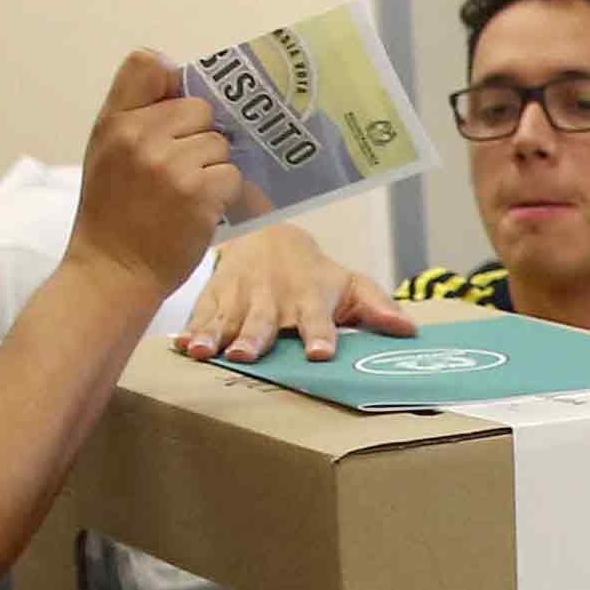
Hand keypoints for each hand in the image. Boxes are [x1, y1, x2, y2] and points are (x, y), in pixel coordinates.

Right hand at [75, 48, 241, 289]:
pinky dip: (224, 194)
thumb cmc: (112, 216)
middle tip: (180, 171)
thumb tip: (182, 81)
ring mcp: (170, 163)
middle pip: (200, 109)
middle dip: (199, 137)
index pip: (147, 64)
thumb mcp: (106, 155)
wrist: (112, 272)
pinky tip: (200, 211)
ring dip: (213, 169)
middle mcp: (140, 135)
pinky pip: (232, 174)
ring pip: (220, 144)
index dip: (172, 82)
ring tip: (186, 196)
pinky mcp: (198, 191)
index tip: (175, 111)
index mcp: (114, 121)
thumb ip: (137, 118)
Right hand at [175, 221, 410, 361]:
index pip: (317, 318)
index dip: (319, 335)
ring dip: (215, 336)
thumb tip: (408, 330)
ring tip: (203, 352)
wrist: (268, 233)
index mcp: (309, 297)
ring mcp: (240, 296)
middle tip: (246, 356)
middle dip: (254, 337)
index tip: (320, 353)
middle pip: (264, 321)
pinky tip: (181, 345)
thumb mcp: (349, 283)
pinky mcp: (214, 295)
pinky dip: (190, 328)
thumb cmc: (314, 272)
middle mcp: (273, 297)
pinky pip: (200, 313)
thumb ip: (377, 306)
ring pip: (227, 318)